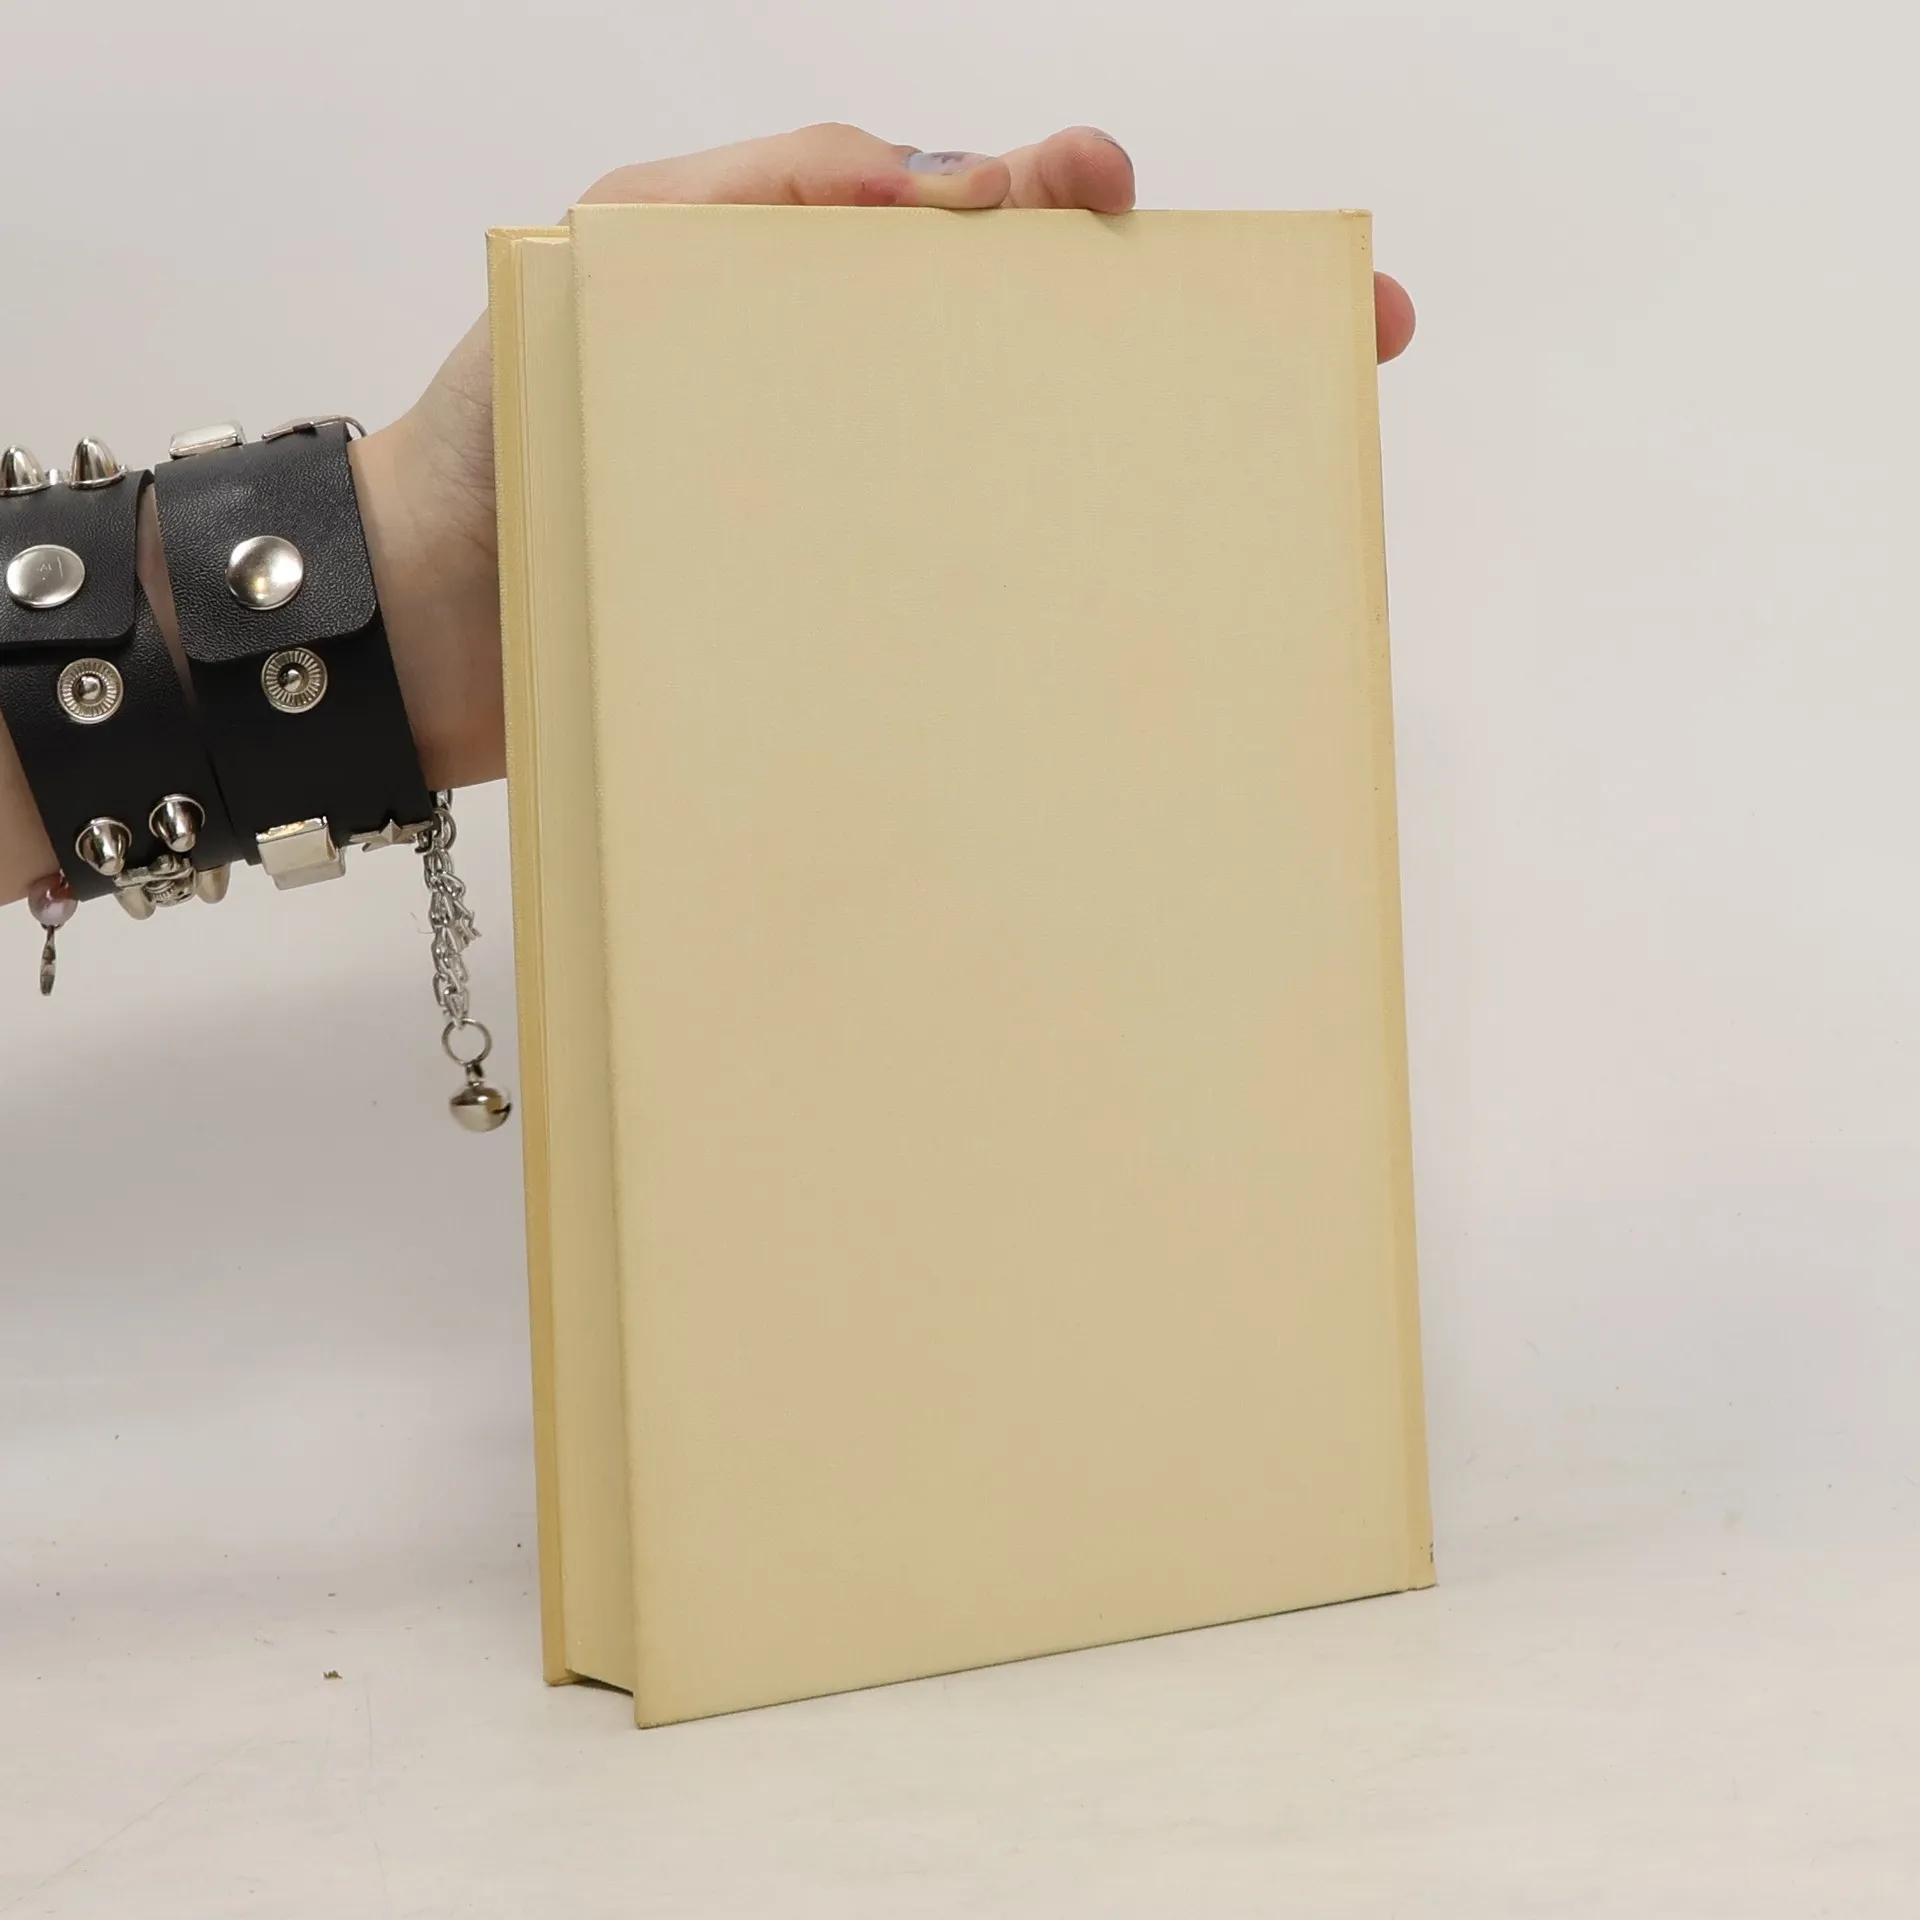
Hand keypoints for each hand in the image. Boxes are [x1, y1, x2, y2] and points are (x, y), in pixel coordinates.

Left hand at [354, 123, 1417, 792]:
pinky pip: (953, 606)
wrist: (407, 638)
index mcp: (804, 304)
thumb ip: (756, 202)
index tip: (1144, 208)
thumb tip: (930, 181)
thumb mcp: (601, 262)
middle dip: (1180, 339)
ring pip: (1017, 483)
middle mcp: (845, 414)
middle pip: (1038, 359)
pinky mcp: (835, 637)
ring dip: (1137, 474)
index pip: (972, 232)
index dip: (1076, 209)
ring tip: (1255, 471)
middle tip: (1322, 346)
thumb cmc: (486, 438)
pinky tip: (1118, 613)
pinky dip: (1037, 601)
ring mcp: (847, 529)